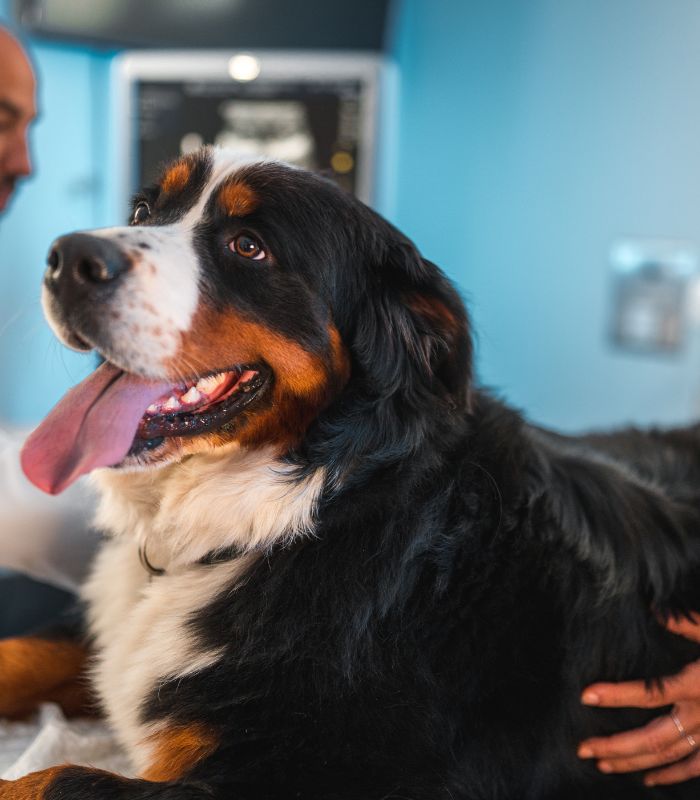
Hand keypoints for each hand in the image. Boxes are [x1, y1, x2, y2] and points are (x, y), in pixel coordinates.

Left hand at [578, 614, 699, 786]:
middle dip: (615, 745)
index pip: (648, 693)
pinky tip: (648, 779)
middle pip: (651, 737)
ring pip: (667, 756)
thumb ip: (684, 622)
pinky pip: (695, 768)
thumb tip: (652, 608)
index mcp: (696, 685)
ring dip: (632, 762)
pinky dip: (670, 775)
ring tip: (601, 763)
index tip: (586, 696)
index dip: (616, 695)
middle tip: (582, 749)